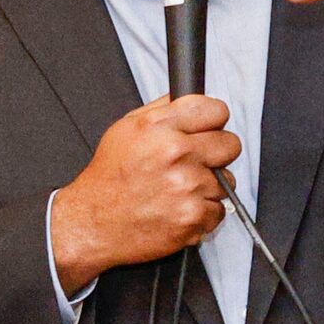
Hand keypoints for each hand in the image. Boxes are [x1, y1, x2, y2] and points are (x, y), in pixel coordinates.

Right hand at [49, 96, 240, 296]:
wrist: (92, 223)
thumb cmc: (108, 180)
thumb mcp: (125, 129)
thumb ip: (161, 111)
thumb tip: (189, 100)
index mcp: (160, 129)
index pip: (215, 110)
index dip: (212, 121)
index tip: (207, 130)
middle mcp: (176, 155)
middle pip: (230, 144)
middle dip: (216, 153)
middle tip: (195, 163)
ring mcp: (188, 188)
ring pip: (226, 181)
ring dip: (208, 187)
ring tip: (178, 191)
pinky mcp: (193, 217)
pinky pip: (218, 211)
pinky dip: (203, 214)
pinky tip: (179, 209)